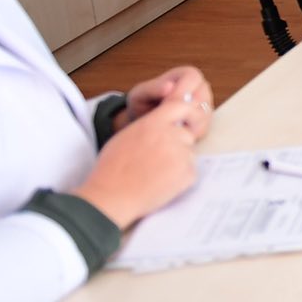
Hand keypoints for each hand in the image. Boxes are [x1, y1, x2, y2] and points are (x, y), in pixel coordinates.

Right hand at [75, 102, 199, 229]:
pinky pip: (190, 172)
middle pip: (186, 134)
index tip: (188, 120)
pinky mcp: (187, 174)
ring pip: (188, 154)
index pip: (181, 106)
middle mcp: (170, 135)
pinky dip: (180, 178)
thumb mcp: (126, 136)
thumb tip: (165, 124)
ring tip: (156, 174)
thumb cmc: (111, 168)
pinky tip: (160, 184)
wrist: (111, 196)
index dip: (188, 113)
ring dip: (178, 162)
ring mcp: (181, 154)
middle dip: (178, 145)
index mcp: (153, 123)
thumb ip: (149, 126)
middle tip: (159, 160)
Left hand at [120, 67, 212, 137]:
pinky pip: (203, 127)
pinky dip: (190, 132)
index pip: (192, 78)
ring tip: (170, 128)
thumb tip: (169, 87)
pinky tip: (176, 134)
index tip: (167, 105)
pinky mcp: (205, 121)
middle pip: (202, 96)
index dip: (181, 92)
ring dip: (188, 122)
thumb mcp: (140, 94)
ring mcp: (206, 104)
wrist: (145, 122)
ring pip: (205, 113)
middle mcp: (201, 87)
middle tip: (169, 120)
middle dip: (185, 109)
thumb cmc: (142, 104)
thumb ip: (153, 88)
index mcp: (187, 74)